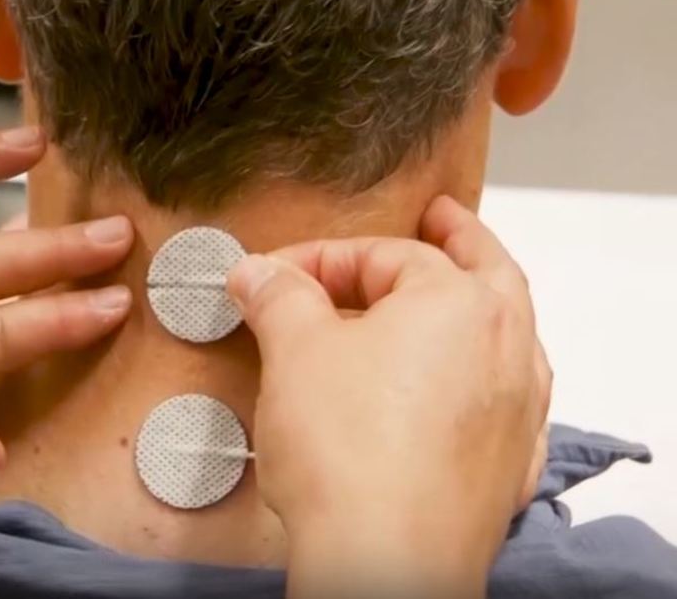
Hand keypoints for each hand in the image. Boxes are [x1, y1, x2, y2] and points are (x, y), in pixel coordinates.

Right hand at [227, 197, 550, 596]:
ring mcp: (518, 410)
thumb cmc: (351, 454)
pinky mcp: (509, 465)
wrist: (385, 556)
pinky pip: (505, 401)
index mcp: (460, 302)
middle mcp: (508, 348)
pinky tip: (457, 392)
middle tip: (438, 218)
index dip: (318, 258)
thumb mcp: (294, 350)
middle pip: (485, 273)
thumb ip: (278, 296)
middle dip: (456, 241)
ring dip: (473, 311)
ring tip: (445, 304)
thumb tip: (257, 273)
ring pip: (506, 337)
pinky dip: (480, 380)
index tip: (272, 276)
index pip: (385, 254)